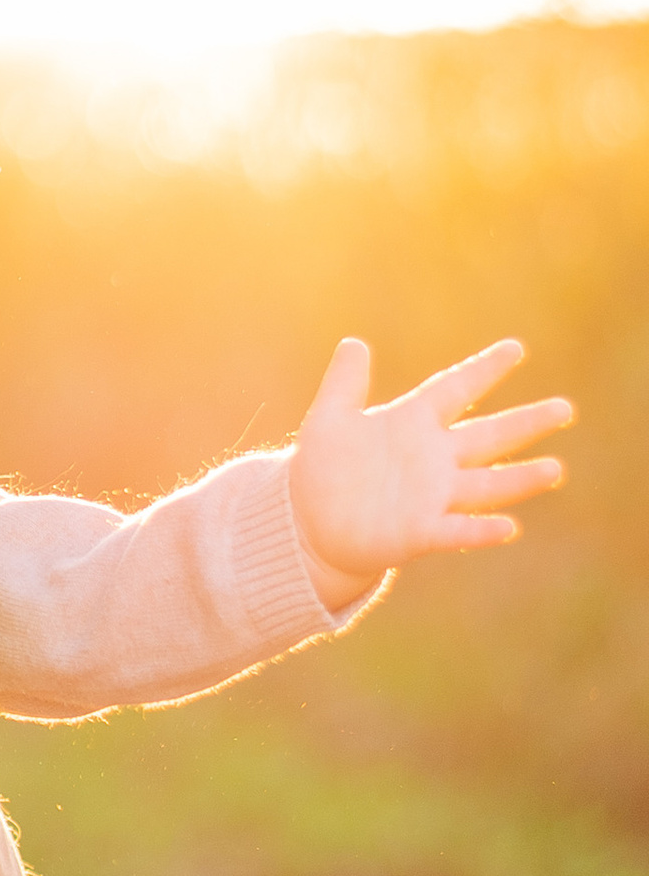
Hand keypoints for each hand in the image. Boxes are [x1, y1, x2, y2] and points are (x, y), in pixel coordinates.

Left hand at [291, 336, 570, 605]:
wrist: (309, 523)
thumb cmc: (322, 469)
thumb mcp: (329, 419)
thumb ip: (344, 383)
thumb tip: (354, 343)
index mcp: (412, 423)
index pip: (454, 390)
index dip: (483, 370)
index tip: (516, 348)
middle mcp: (432, 459)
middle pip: (487, 437)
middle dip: (525, 424)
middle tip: (566, 409)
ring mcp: (430, 497)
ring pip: (485, 485)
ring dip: (519, 479)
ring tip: (555, 469)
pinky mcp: (419, 532)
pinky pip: (455, 530)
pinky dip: (479, 530)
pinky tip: (508, 527)